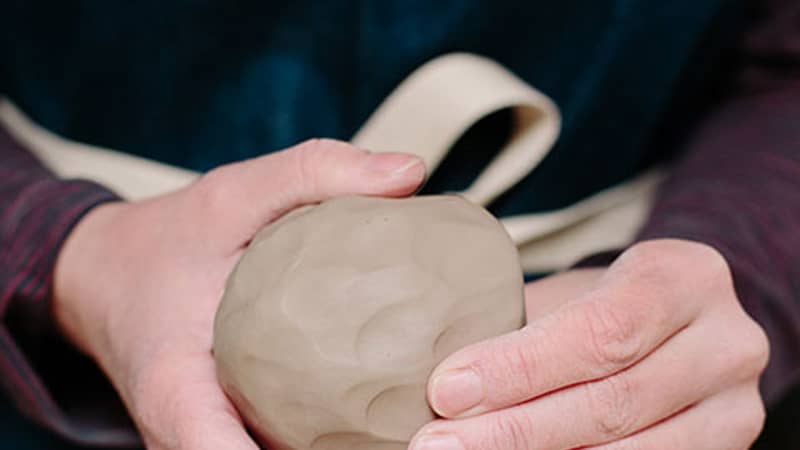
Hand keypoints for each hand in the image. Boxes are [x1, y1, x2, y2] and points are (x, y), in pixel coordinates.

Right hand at [52, 139, 424, 448]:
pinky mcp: (228, 435)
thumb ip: (314, 174)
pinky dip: (330, 441)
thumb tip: (411, 173)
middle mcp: (187, 435)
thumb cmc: (169, 239)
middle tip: (421, 434)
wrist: (113, 278)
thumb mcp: (234, 193)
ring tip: (415, 430)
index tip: (365, 443)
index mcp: (177, 390)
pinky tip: (391, 415)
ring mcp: (207, 443)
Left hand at [412, 239, 768, 449]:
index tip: (447, 390)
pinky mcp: (727, 447)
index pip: (598, 332)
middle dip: (514, 430)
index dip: (518, 368)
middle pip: (611, 401)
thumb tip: (442, 379)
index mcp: (684, 278)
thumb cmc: (607, 301)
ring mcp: (734, 404)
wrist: (682, 324)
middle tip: (438, 443)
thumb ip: (524, 325)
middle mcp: (726, 342)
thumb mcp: (574, 292)